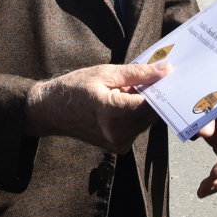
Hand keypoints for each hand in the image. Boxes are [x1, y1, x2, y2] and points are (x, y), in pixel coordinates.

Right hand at [25, 62, 166, 152]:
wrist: (50, 111)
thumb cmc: (74, 89)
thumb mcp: (105, 73)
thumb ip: (138, 73)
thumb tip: (165, 71)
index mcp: (115, 114)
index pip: (153, 104)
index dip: (162, 89)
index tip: (167, 75)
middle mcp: (119, 134)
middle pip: (152, 113)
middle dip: (152, 95)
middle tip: (144, 78)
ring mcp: (119, 143)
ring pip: (146, 120)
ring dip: (142, 104)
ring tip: (124, 90)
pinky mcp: (119, 146)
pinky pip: (137, 127)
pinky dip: (135, 114)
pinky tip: (121, 102)